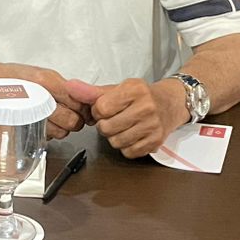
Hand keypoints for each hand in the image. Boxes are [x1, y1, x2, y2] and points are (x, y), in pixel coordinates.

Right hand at [0, 63, 89, 138]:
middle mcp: (41, 98)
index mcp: (48, 81)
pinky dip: (46, 133)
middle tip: (67, 116)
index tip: (82, 109)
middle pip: (73, 121)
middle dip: (73, 121)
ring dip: (59, 128)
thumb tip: (82, 99)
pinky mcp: (25, 128)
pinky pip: (47, 137)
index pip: (80, 102)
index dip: (83, 109)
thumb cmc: (11, 79)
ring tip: (50, 119)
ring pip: (62, 132)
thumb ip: (62, 87)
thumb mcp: (41, 75)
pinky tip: (39, 123)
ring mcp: (33, 114)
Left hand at [67, 76, 186, 157]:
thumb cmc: (140, 96)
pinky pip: (129, 152)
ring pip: (116, 142)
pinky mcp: (155, 141)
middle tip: (114, 119)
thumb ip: (92, 91)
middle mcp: (146, 107)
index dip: (98, 111)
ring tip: (123, 127)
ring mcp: (152, 126)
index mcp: (134, 90)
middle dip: (105, 125)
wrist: (170, 103)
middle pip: (107, 128)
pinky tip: (132, 135)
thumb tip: (70, 88)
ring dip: (114, 137)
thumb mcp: (118, 89)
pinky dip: (126, 146)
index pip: (101, 108)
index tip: (105, 108)